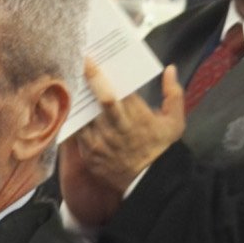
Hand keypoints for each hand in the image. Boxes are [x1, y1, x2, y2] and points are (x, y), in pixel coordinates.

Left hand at [68, 59, 183, 214]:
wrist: (150, 182)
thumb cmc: (161, 149)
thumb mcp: (174, 122)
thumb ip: (173, 94)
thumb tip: (170, 70)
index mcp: (136, 118)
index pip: (113, 93)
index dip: (98, 75)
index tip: (88, 60)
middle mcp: (116, 130)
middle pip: (96, 102)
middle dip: (85, 81)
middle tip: (75, 63)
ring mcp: (100, 144)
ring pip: (82, 116)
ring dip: (75, 99)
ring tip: (68, 82)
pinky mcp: (90, 155)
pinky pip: (76, 134)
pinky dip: (73, 120)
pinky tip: (70, 108)